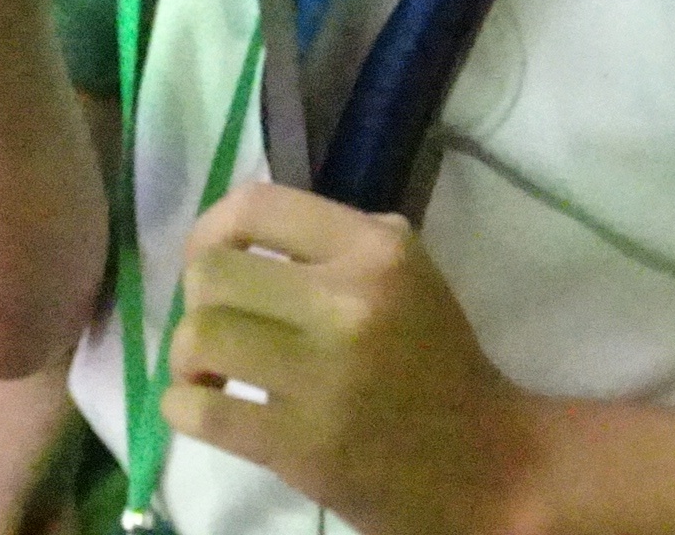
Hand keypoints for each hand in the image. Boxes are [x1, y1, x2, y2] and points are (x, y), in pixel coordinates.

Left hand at [167, 182, 543, 534]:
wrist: (491, 469)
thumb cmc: (440, 363)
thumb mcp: (408, 272)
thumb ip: (332, 240)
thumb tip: (235, 232)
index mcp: (377, 250)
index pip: (255, 206)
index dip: (209, 228)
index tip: (209, 259)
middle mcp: (349, 303)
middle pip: (212, 273)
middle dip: (198, 299)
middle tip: (216, 325)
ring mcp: (325, 378)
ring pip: (200, 336)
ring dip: (185, 356)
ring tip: (206, 372)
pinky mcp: (305, 448)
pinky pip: (203, 410)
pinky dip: (183, 405)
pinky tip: (202, 405)